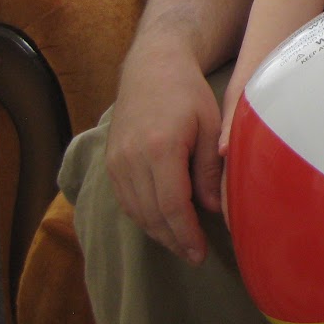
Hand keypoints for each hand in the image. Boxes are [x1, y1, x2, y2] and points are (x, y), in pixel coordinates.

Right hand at [104, 39, 224, 264]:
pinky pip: (125, 200)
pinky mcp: (110, 161)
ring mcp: (116, 161)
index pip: (173, 206)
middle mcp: (131, 158)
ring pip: (136, 211)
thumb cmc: (188, 92)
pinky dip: (143, 216)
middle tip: (195, 256)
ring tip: (181, 244)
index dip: (187, 234)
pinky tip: (161, 223)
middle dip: (174, 240)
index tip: (201, 253)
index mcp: (160, 148)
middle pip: (152, 214)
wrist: (151, 66)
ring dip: (158, 232)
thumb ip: (209, 169)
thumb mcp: (210, 124)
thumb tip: (214, 209)